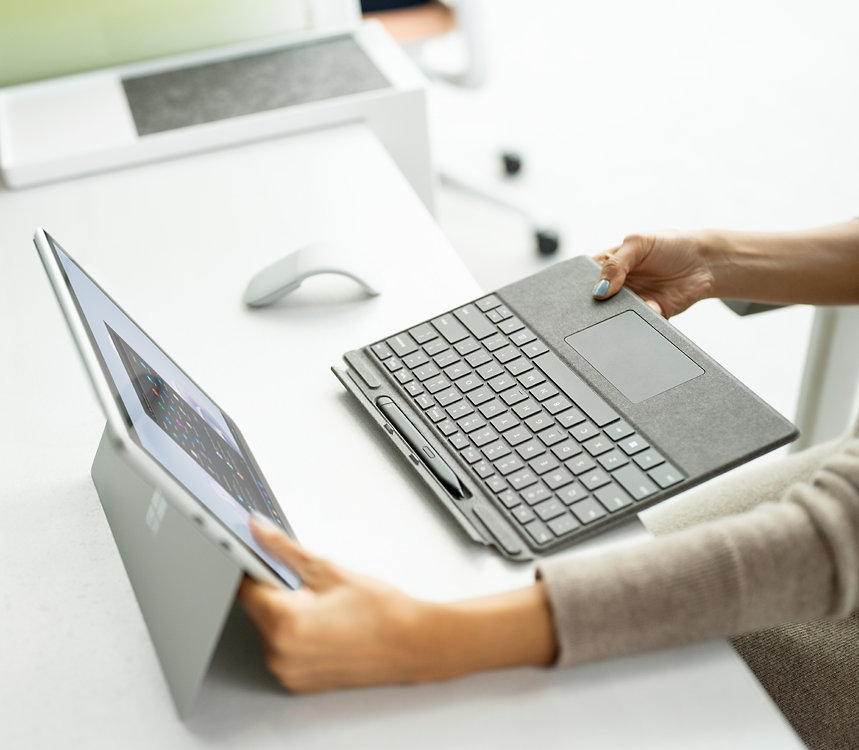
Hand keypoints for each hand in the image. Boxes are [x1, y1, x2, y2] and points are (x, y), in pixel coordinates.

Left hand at [238, 517, 433, 692]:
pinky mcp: (298, 682)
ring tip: (322, 606)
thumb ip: (284, 549)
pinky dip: (295, 633)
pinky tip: (323, 624)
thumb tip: (257, 530)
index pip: (245, 586)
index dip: (251, 565)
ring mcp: (288, 672)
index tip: (254, 552)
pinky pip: (282, 648)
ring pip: (269, 628)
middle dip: (275, 589)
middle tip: (306, 582)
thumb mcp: (328, 570)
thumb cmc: (382, 611)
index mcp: (285, 624)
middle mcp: (280, 655)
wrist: (414, 644)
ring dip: (284, 612)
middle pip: (257, 608)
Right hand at [592, 230, 718, 317]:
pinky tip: (649, 307)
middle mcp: (618, 285)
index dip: (583, 284)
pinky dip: (641, 320)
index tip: (588, 289)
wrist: (706, 262)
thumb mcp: (638, 243)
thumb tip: (599, 290)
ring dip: (619, 314)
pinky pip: (639, 323)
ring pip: (616, 315)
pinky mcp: (649, 314)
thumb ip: (615, 263)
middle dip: (600, 304)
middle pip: (598, 301)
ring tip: (629, 303)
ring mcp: (632, 301)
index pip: (586, 277)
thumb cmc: (672, 245)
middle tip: (605, 300)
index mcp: (609, 264)